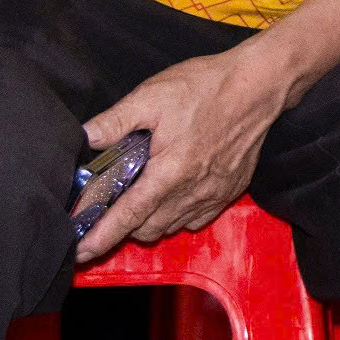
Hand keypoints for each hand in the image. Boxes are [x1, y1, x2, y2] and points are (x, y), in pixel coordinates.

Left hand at [74, 45, 294, 262]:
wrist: (258, 85)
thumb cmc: (206, 87)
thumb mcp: (153, 95)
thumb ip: (115, 121)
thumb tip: (84, 138)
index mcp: (169, 172)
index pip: (128, 216)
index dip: (101, 237)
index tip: (80, 253)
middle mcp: (191, 192)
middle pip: (147, 228)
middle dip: (124, 225)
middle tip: (110, 206)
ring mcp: (213, 195)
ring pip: (170, 226)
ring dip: (150, 221)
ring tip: (141, 197)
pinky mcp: (229, 192)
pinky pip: (195, 220)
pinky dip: (177, 216)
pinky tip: (173, 194)